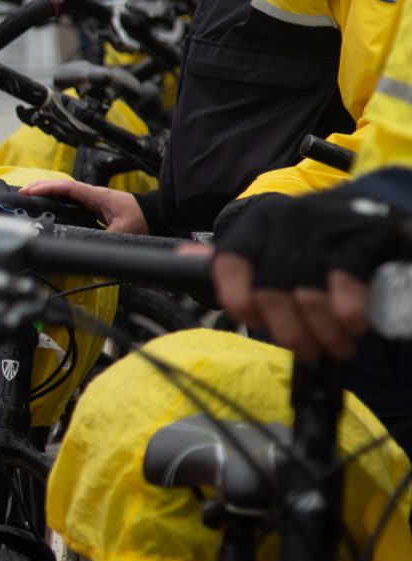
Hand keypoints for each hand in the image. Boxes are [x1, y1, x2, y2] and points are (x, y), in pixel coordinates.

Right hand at [20, 179, 147, 234]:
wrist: (155, 217)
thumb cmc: (141, 221)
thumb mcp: (122, 232)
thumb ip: (103, 239)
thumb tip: (85, 249)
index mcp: (96, 196)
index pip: (67, 187)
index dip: (47, 188)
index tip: (30, 192)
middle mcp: (92, 195)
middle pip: (61, 187)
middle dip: (41, 187)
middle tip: (22, 193)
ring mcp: (92, 200)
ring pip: (64, 192)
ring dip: (47, 192)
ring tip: (28, 196)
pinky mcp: (93, 208)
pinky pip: (70, 200)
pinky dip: (56, 199)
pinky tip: (48, 204)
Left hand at [212, 187, 408, 358]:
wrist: (376, 210)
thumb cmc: (315, 238)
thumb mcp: (272, 241)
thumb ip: (235, 256)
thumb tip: (184, 257)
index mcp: (257, 223)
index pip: (227, 263)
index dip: (237, 301)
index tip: (255, 323)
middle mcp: (287, 220)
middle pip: (270, 290)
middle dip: (288, 331)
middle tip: (306, 350)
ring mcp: (324, 226)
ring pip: (308, 294)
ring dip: (323, 332)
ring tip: (336, 346)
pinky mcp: (362, 235)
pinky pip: (346, 282)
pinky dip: (348, 312)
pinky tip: (354, 326)